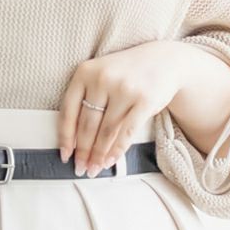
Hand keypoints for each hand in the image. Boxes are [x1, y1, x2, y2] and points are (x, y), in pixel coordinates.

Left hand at [57, 41, 185, 175]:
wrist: (164, 60)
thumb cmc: (125, 74)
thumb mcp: (100, 77)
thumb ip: (86, 100)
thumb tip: (74, 143)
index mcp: (85, 72)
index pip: (68, 111)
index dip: (66, 138)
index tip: (65, 156)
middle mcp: (103, 78)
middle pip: (87, 124)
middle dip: (83, 152)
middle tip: (80, 169)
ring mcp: (125, 89)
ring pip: (106, 131)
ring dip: (98, 155)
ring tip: (94, 169)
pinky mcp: (145, 100)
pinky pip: (127, 132)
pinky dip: (117, 150)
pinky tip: (110, 161)